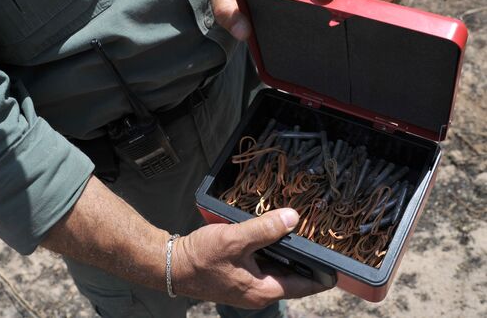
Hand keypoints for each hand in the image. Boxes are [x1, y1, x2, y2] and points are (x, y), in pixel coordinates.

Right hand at [172, 208, 328, 308]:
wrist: (172, 265)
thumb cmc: (202, 256)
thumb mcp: (235, 239)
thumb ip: (265, 229)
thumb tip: (294, 218)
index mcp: (265, 289)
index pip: (306, 285)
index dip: (324, 271)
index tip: (338, 257)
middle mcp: (260, 292)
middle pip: (293, 276)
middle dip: (306, 258)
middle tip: (318, 235)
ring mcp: (249, 286)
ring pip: (278, 269)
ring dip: (287, 253)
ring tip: (298, 231)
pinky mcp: (240, 278)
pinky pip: (264, 265)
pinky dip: (271, 252)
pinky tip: (270, 235)